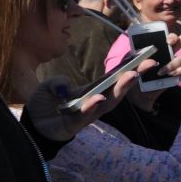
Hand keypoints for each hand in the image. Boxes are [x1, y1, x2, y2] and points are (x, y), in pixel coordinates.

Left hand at [20, 66, 149, 141]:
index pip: (112, 78)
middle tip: (149, 63)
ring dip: (120, 89)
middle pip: (117, 89)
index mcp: (91, 90)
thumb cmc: (44, 105)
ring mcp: (86, 114)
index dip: (127, 67)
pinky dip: (92, 106)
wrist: (30, 125)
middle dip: (133, 76)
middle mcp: (94, 102)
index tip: (145, 56)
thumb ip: (58, 81)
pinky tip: (98, 97)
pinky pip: (85, 115)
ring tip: (131, 75)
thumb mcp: (48, 85)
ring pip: (107, 103)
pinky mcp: (74, 125)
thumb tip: (67, 87)